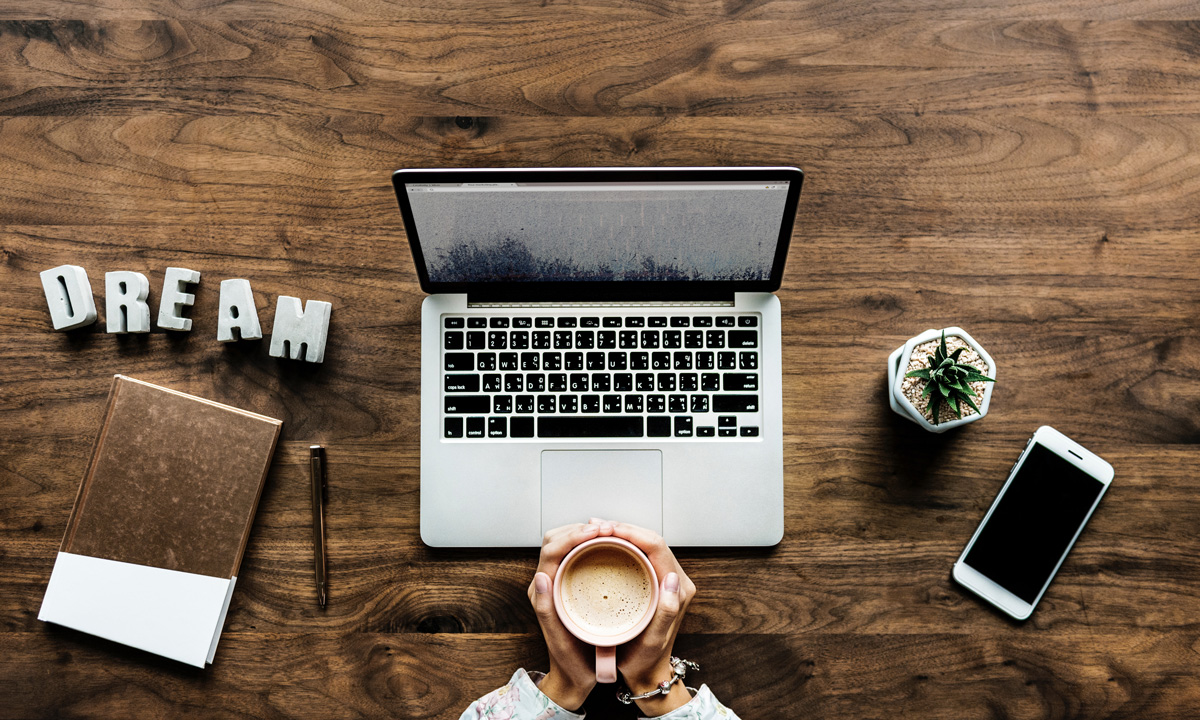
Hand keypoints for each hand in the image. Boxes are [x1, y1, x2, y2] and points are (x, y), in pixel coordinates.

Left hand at [528, 522, 601, 710]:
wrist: (572, 679)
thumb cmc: (570, 663)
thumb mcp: (559, 640)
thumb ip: (546, 610)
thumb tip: (540, 576)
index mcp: (541, 592)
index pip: (552, 549)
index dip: (574, 535)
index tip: (598, 532)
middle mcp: (545, 583)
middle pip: (556, 539)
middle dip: (580, 528)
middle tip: (610, 528)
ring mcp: (556, 583)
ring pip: (565, 544)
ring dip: (585, 533)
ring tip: (611, 532)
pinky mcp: (568, 585)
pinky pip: (575, 555)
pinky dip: (589, 544)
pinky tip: (608, 546)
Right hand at [591, 519, 696, 715]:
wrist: (647, 673)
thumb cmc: (645, 660)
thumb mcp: (654, 640)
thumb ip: (667, 611)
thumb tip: (671, 578)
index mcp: (678, 589)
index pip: (656, 546)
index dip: (631, 532)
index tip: (606, 529)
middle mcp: (676, 580)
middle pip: (651, 540)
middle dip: (624, 528)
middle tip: (594, 526)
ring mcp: (667, 580)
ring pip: (646, 544)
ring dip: (623, 533)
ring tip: (596, 530)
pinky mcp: (657, 583)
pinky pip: (642, 554)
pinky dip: (624, 544)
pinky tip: (605, 543)